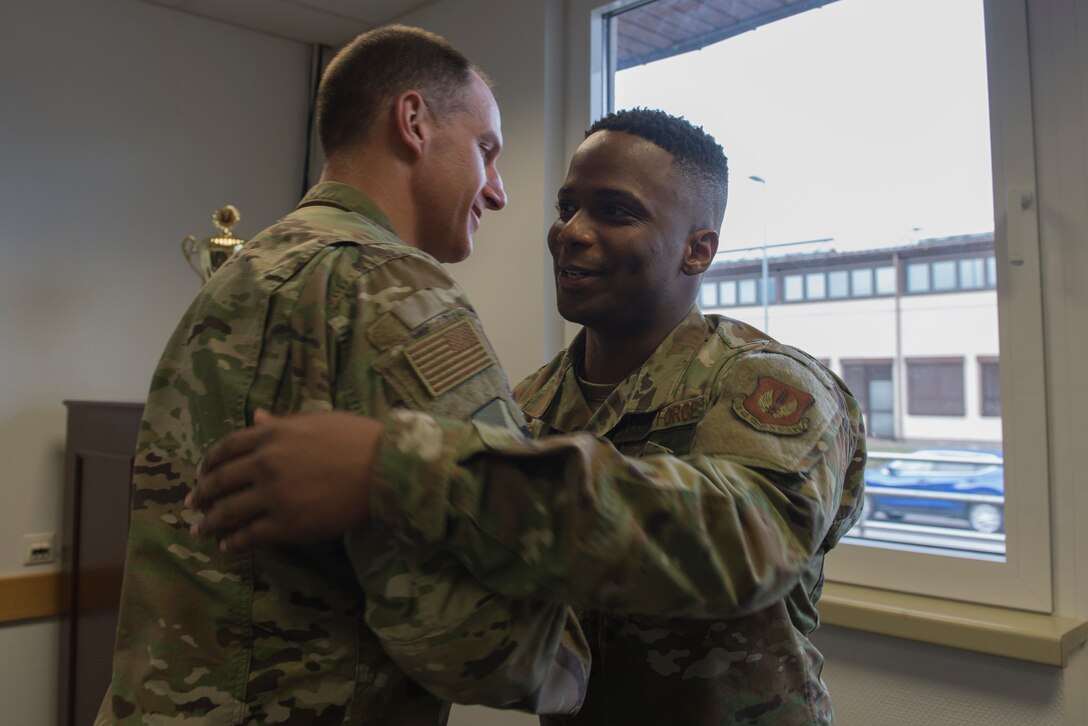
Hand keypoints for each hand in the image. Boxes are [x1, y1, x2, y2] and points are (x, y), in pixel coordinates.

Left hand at [187, 408, 384, 551]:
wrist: (384, 469)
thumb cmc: (357, 439)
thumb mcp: (317, 421)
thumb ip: (282, 423)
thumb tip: (257, 417)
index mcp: (272, 434)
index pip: (226, 448)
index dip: (209, 463)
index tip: (201, 473)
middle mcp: (265, 464)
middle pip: (221, 481)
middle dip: (202, 494)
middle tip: (191, 504)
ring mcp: (274, 496)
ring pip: (229, 512)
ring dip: (209, 523)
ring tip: (199, 531)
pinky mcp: (287, 525)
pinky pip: (251, 536)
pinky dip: (234, 543)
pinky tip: (227, 547)